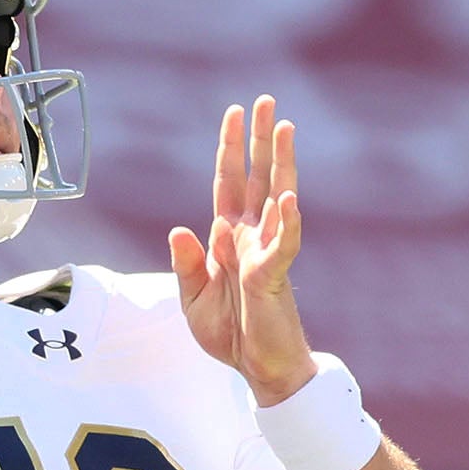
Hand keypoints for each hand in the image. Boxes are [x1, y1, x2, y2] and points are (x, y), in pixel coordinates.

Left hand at [169, 96, 316, 403]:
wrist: (258, 369)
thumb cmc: (231, 333)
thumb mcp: (194, 298)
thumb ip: (187, 263)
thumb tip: (179, 228)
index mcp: (228, 237)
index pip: (229, 182)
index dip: (231, 147)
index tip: (235, 112)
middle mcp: (250, 236)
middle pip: (256, 176)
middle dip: (260, 139)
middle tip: (266, 100)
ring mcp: (265, 252)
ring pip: (276, 197)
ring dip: (282, 162)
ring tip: (286, 127)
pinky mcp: (273, 277)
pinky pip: (282, 245)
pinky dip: (286, 222)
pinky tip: (289, 197)